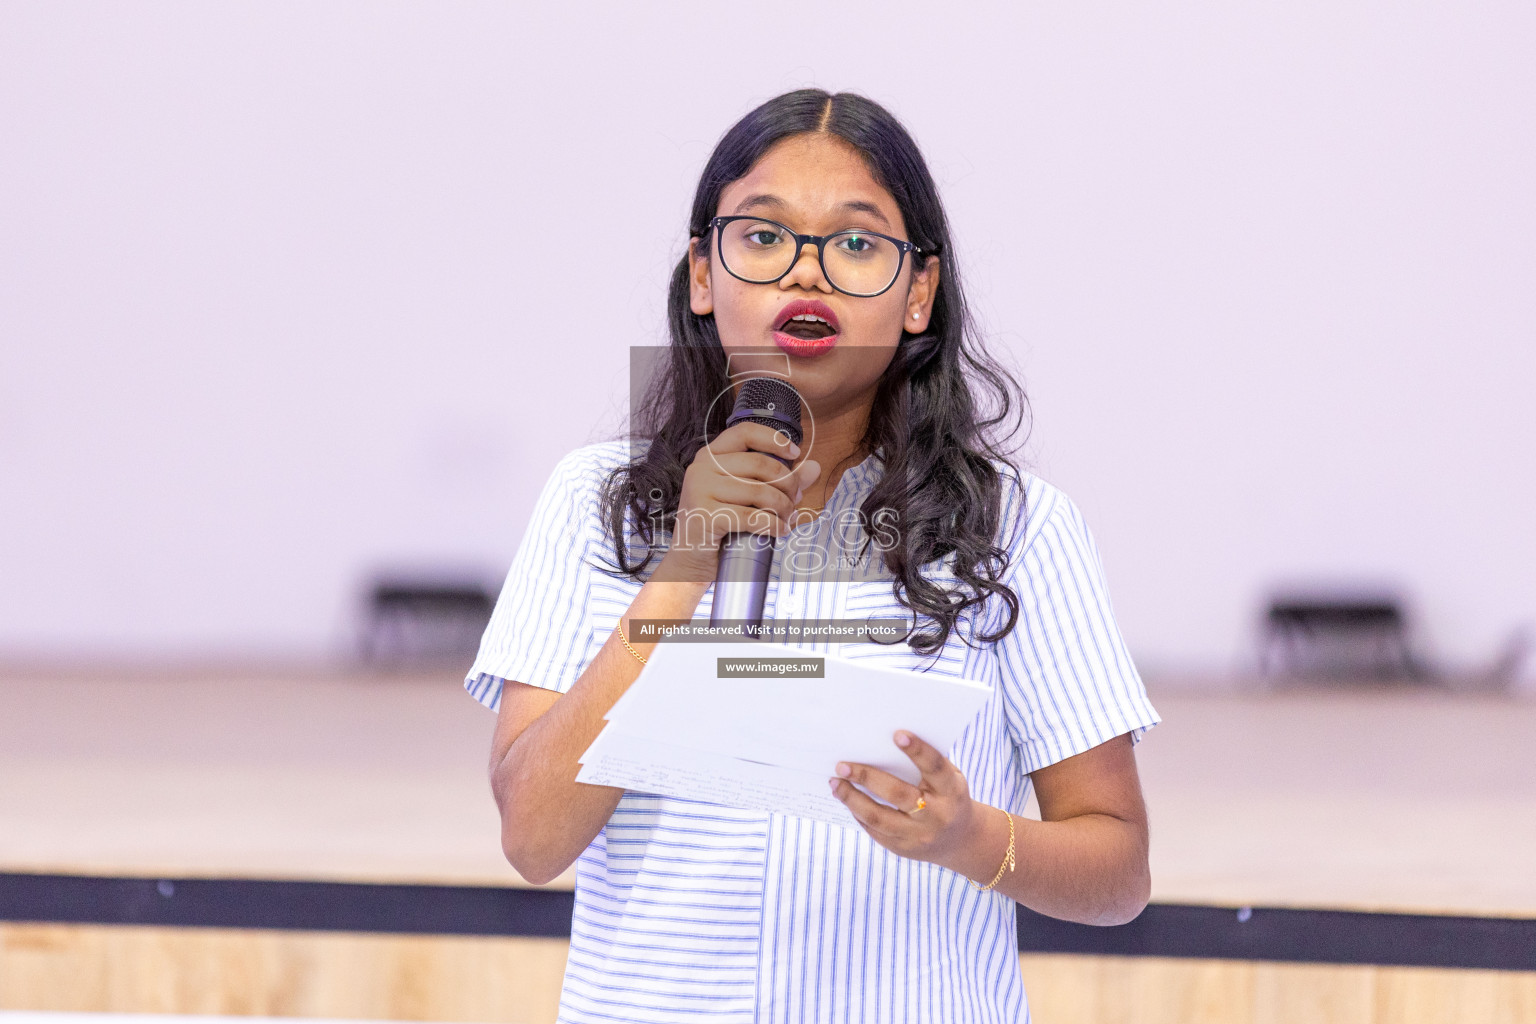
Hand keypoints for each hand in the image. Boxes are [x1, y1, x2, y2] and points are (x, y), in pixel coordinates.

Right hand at [660, 422, 819, 579]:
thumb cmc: (720, 526)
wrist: (690, 561)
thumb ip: (780, 480)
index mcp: (710, 456)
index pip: (745, 432)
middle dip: (787, 483)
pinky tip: (780, 530)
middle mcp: (702, 468)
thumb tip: (814, 467)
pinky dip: (773, 525)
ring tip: (788, 517)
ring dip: (783, 507)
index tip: (795, 453)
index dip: (774, 439)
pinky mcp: (705, 516)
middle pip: (760, 464)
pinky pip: (752, 517)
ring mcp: (700, 490)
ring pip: (759, 492)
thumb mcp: (748, 497)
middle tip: (796, 499)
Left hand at [828, 730, 977, 869]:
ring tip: (835, 783)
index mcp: (952, 791)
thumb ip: (925, 764)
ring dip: (852, 799)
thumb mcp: (948, 779)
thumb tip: (882, 742)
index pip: (935, 768)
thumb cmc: (947, 795)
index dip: (918, 751)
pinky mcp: (903, 849)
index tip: (897, 734)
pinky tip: (847, 799)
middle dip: (867, 776)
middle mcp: (937, 815)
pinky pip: (875, 831)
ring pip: (879, 817)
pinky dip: (858, 813)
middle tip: (842, 765)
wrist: (960, 840)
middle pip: (898, 794)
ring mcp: (919, 836)